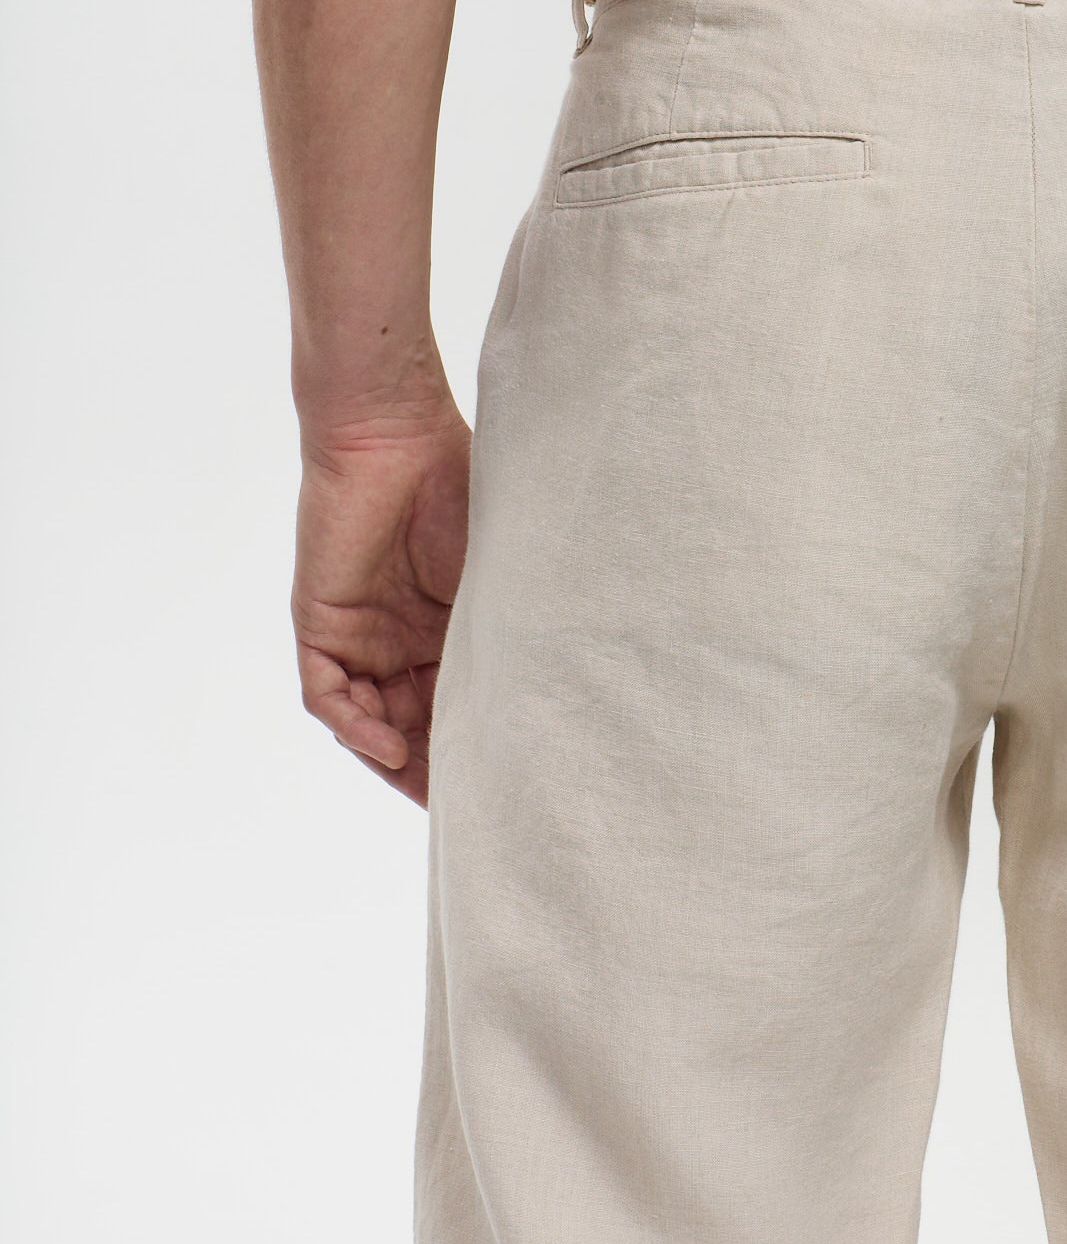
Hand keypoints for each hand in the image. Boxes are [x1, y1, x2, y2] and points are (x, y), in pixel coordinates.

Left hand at [292, 403, 470, 806]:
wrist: (395, 430)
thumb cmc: (459, 485)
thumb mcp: (498, 575)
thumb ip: (510, 629)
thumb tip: (567, 691)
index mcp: (444, 632)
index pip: (455, 709)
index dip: (473, 754)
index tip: (508, 793)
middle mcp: (398, 644)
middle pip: (414, 728)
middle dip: (438, 773)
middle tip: (476, 814)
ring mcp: (358, 637)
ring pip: (370, 723)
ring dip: (398, 759)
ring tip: (436, 792)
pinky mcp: (321, 624)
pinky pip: (329, 696)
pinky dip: (356, 727)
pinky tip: (390, 744)